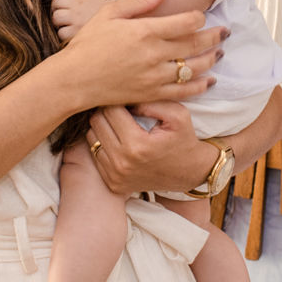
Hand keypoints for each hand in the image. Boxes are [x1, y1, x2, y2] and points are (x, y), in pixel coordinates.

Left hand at [51, 0, 110, 42]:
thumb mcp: (102, 2)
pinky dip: (65, 35)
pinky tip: (73, 36)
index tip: (73, 7)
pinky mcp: (74, 32)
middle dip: (59, 9)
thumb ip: (89, 1)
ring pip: (56, 16)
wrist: (125, 24)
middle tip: (66, 18)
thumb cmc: (115, 18)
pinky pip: (61, 32)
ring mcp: (75, 18)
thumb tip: (81, 2)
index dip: (68, 0)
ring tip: (68, 27)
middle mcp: (78, 5)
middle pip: (57, 1)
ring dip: (59, 22)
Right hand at [55, 0, 226, 110]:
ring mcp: (154, 77)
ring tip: (220, 53)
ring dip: (211, 60)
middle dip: (215, 37)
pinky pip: (183, 92)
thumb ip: (140, 0)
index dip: (200, 17)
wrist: (73, 80)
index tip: (203, 15)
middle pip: (195, 45)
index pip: (186, 22)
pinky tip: (209, 80)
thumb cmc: (88, 43)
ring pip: (193, 68)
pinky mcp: (151, 94)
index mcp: (145, 31)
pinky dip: (200, 86)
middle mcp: (153, 55)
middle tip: (226, 32)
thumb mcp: (110, 13)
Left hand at [89, 102, 216, 196]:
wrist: (189, 173)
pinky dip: (103, 144)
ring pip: (91, 137)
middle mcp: (122, 162)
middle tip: (121, 109)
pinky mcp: (113, 183)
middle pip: (96, 122)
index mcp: (137, 145)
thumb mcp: (177, 115)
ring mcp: (115, 176)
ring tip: (119, 124)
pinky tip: (118, 140)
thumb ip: (151, 102)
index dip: (117, 99)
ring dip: (103, 127)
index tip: (126, 98)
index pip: (110, 110)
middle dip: (107, 111)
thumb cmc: (183, 139)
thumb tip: (125, 99)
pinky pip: (95, 155)